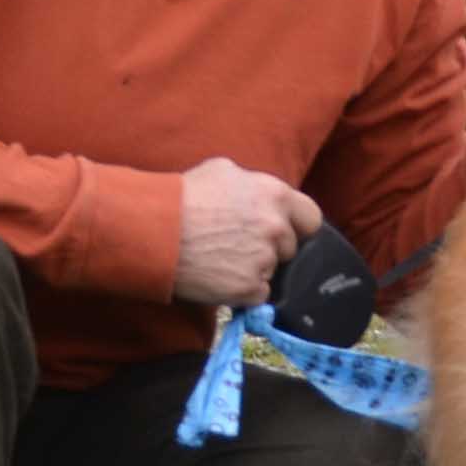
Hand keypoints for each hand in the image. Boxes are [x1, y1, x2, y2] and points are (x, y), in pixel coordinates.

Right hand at [172, 159, 323, 308]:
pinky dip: (242, 291)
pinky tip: (219, 277)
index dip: (296, 225)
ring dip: (252, 269)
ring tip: (220, 259)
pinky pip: (257, 294)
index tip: (282, 230)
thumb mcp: (223, 171)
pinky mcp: (249, 288)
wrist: (155, 231)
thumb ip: (253, 184)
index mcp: (275, 195)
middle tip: (237, 244)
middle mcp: (276, 227)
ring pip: (271, 271)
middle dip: (269, 248)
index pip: (311, 218)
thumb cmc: (182, 196)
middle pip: (289, 247)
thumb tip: (260, 197)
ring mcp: (264, 260)